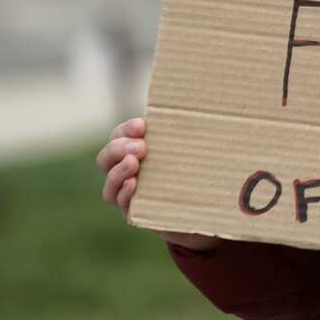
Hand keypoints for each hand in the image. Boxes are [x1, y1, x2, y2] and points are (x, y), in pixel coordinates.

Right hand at [96, 117, 219, 251]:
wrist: (212, 207)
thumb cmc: (202, 170)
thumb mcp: (197, 148)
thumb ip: (194, 132)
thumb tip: (209, 106)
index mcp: (138, 151)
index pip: (119, 136)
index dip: (126, 129)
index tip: (142, 125)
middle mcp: (128, 173)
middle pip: (106, 158)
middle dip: (119, 148)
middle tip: (140, 147)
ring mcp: (131, 195)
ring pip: (109, 184)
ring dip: (118, 171)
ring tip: (134, 162)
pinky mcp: (140, 214)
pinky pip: (123, 204)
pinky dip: (124, 193)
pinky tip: (134, 184)